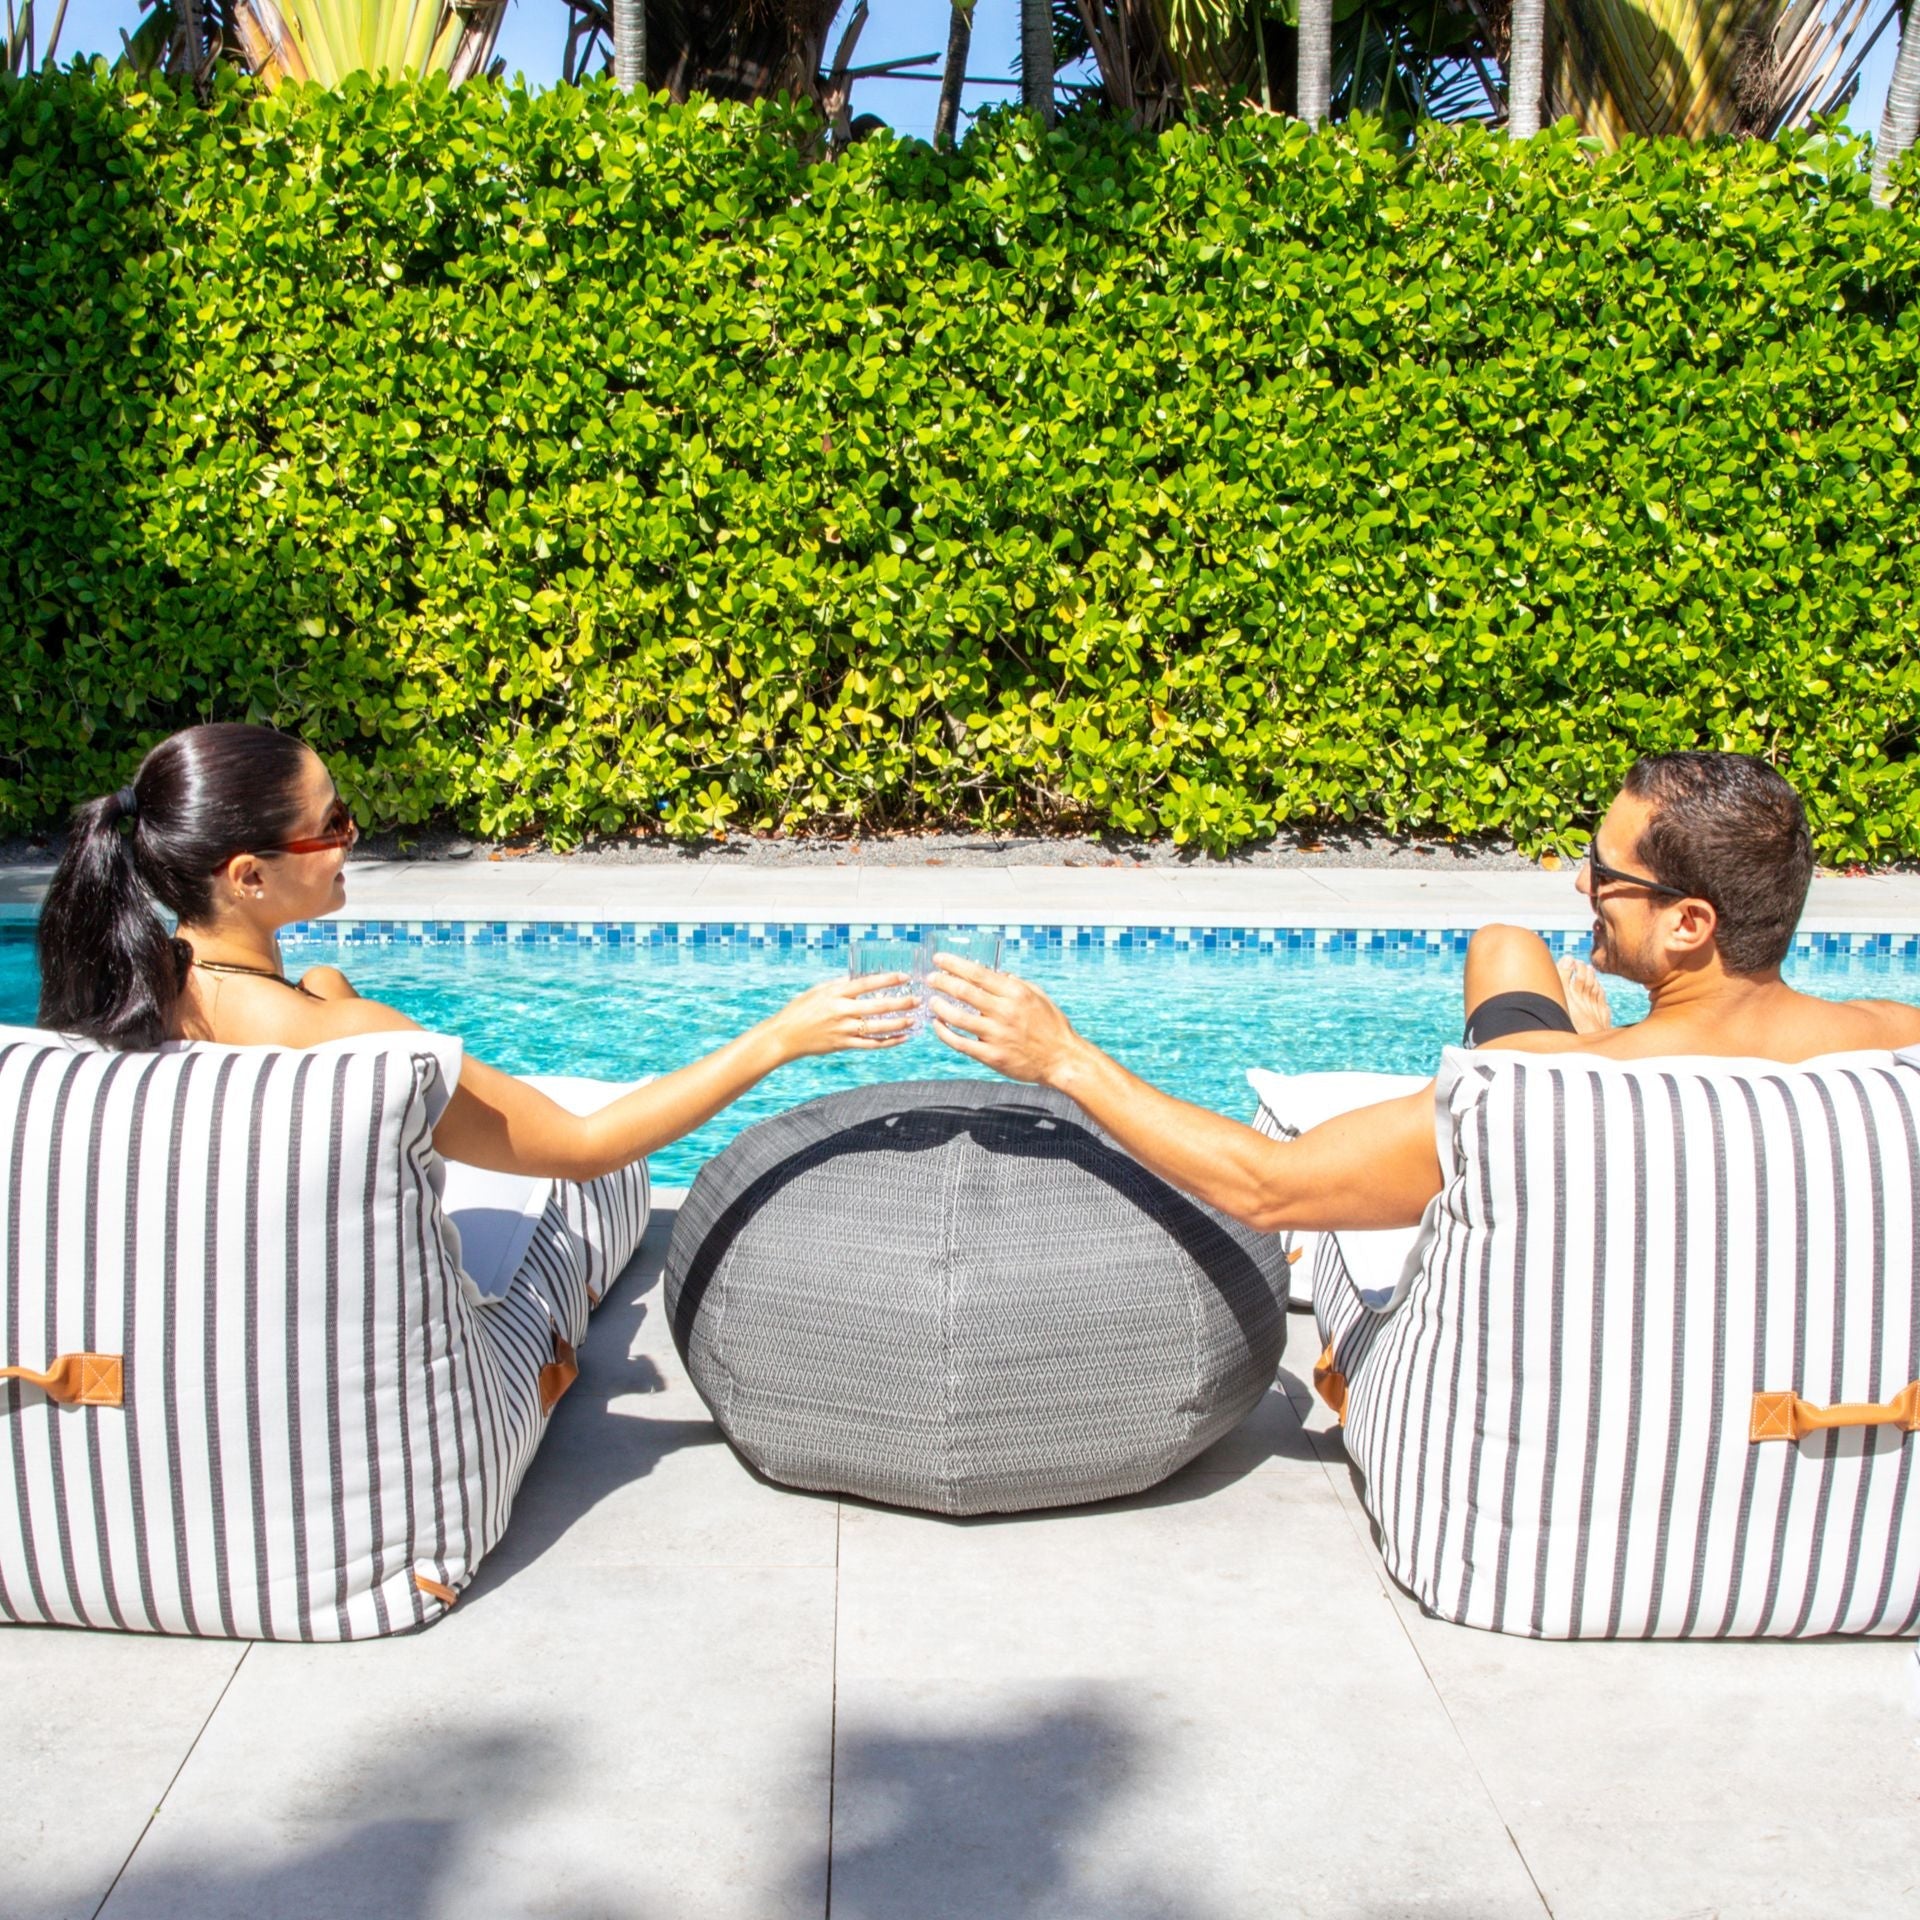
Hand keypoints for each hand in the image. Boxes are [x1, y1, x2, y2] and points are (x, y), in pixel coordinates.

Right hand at [766, 972, 918, 1059]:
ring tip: (914, 1019)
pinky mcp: (843, 1045)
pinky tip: (901, 1038)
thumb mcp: (818, 991)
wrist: (784, 1036)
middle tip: (918, 1000)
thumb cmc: (800, 1010)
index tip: (905, 977)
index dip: (887, 980)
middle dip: (901, 1003)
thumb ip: (840, 985)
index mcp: (835, 993)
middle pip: (878, 1006)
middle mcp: (841, 1011)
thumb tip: (861, 979)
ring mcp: (843, 1030)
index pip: (867, 983)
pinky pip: (870, 1045)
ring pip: (878, 1028)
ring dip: (898, 1024)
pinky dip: (888, 1042)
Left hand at [925, 954, 1080, 1085]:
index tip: (939, 960)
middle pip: (964, 992)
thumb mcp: (1038, 997)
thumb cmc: (1053, 1028)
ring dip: (940, 1007)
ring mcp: (997, 1035)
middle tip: (930, 979)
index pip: (977, 974)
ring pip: (957, 1018)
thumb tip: (995, 973)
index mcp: (1015, 993)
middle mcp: (1004, 1011)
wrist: (1062, 1059)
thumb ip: (1016, 983)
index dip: (954, 965)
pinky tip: (938, 1026)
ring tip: (932, 1002)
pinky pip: (960, 1043)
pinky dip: (944, 1033)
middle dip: (942, 982)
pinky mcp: (992, 1056)